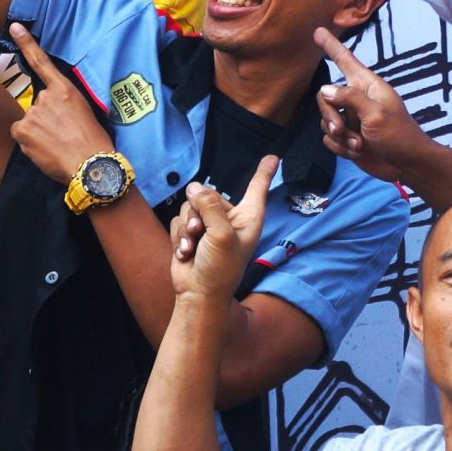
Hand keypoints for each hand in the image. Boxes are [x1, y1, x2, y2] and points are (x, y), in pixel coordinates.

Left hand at [6, 22, 117, 187]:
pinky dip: (29, 143)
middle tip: (62, 136)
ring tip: (57, 145)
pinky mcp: (23, 129)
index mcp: (66, 90)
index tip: (15, 26)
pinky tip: (45, 150)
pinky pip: (20, 134)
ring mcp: (33, 112)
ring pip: (29, 122)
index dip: (27, 43)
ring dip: (38, 133)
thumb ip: (65, 106)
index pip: (42, 62)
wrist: (91, 165)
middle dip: (45, 120)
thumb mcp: (85, 113)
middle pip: (38, 106)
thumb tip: (53, 115)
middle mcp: (46, 97)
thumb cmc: (94, 143)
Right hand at [170, 156, 277, 300]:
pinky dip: (178, 236)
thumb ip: (209, 206)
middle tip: (200, 234)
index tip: (273, 157)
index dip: (264, 173)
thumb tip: (194, 187)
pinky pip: (178, 220)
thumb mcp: (221, 235)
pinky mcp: (190, 233)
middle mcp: (229, 219)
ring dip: (187, 228)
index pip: (257, 189)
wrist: (198, 294)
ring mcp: (209, 226)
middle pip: (207, 194)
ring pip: (189, 207)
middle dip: (198, 213)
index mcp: (247, 218)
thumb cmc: (219, 269)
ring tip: (193, 247)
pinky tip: (185, 252)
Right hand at [314, 28, 422, 181]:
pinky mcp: (347, 138)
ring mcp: (351, 120)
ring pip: (325, 121)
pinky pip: (329, 139)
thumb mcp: (376, 113)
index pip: (345, 61)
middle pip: (325, 97)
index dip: (332, 47)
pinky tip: (357, 152)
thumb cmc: (399, 135)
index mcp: (367, 86)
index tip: (318, 31)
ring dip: (340, 136)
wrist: (407, 166)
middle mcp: (356, 100)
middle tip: (341, 129)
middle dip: (329, 116)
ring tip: (359, 144)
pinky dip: (340, 148)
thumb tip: (324, 89)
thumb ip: (349, 98)